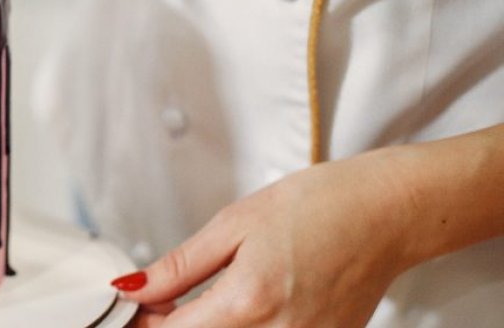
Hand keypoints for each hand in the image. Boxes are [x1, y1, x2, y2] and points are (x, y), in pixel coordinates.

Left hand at [112, 152, 417, 326]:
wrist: (388, 213)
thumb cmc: (321, 207)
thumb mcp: (234, 224)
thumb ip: (179, 266)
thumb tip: (134, 288)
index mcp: (248, 302)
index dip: (144, 321)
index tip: (135, 305)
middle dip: (173, 326)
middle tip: (165, 300)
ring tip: (207, 299)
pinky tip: (244, 306)